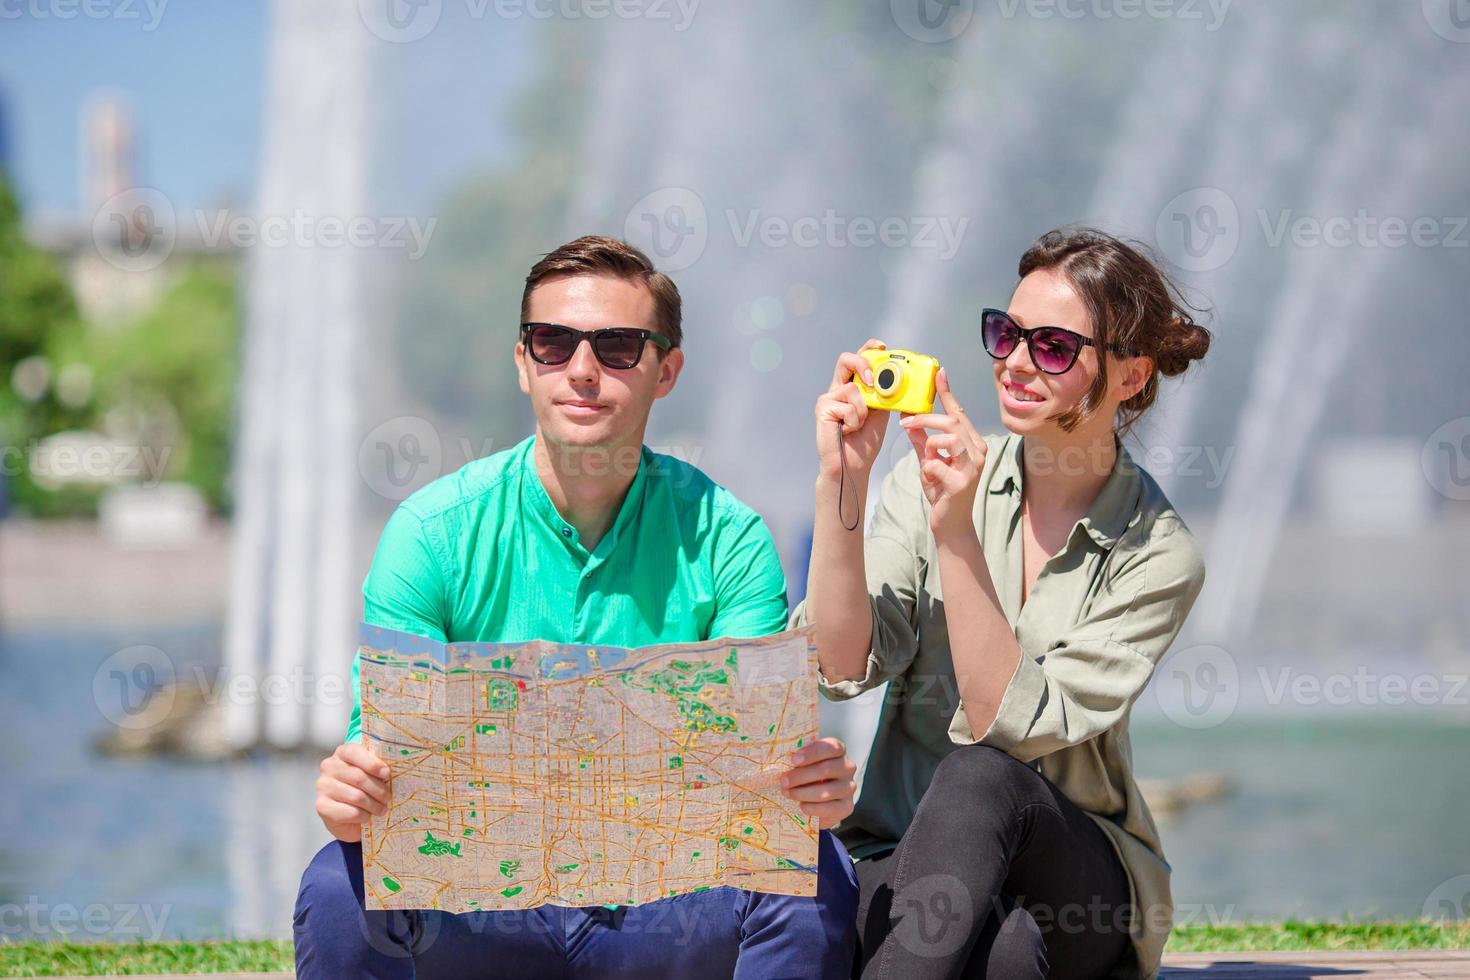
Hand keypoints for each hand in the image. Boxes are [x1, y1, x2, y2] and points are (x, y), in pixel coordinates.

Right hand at [315, 742, 392, 842]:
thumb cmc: (364, 789)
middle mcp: (329, 767)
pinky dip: (364, 816)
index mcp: (342, 753)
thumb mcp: (372, 775)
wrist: (349, 817)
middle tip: (388, 798)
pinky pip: (350, 812)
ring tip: (382, 809)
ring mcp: (323, 786)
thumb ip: (378, 769)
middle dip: (379, 790)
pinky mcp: (322, 806)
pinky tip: (367, 817)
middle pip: (358, 777)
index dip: (372, 763)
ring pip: (356, 796)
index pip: (354, 752)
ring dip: (374, 805)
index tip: (387, 774)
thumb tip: (390, 773)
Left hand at [779, 736, 857, 828]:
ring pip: (826, 791)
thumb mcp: (803, 762)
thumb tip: (781, 760)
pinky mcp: (846, 807)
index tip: (794, 760)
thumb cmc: (806, 774)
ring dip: (802, 793)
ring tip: (787, 793)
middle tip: (784, 781)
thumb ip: (797, 759)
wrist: (817, 800)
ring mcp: (849, 787)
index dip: (813, 753)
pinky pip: (828, 808)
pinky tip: (801, 805)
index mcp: (838, 750)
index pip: (831, 747)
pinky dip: (811, 807)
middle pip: (826, 769)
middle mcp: (847, 767)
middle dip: (801, 776)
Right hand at [816, 339, 890, 482]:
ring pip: (853, 388)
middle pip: (846, 360)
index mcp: (853, 387)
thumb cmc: (864, 441)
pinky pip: (847, 405)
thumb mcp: (881, 412)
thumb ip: (885, 394)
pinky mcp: (823, 408)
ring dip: (863, 410)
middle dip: (862, 364)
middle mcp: (838, 389)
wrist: (853, 465)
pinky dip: (854, 421)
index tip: (882, 347)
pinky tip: (847, 431)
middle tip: (872, 380)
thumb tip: (899, 377)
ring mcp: (828, 398)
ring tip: (858, 425)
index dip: (868, 348)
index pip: (858, 359)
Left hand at [899, 367, 986, 541]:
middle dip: (925, 417)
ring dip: (929, 445)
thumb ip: (922, 441)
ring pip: (947, 438)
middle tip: (906, 422)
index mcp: (972, 443)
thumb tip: (910, 419)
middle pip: (952, 421)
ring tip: (927, 460)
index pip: (958, 413)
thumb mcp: (930, 461)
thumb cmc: (943, 491)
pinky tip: (932, 480)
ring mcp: (973, 467)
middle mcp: (978, 451)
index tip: (939, 373)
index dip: (948, 392)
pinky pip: (937, 463)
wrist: (951, 525)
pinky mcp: (962, 482)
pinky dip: (928, 468)